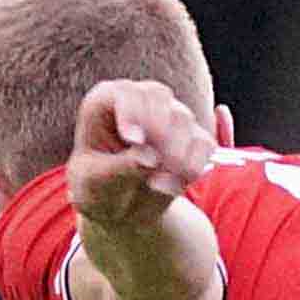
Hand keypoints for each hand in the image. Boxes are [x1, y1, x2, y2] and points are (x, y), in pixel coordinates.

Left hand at [68, 79, 217, 227]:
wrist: (120, 206)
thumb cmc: (97, 187)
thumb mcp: (95, 181)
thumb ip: (118, 167)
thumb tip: (151, 158)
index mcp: (107, 101)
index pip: (126, 93)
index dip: (132, 112)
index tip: (134, 140)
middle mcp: (140, 101)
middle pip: (161, 99)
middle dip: (158, 133)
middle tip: (153, 166)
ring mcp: (169, 116)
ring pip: (185, 120)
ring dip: (175, 156)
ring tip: (156, 185)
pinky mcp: (192, 137)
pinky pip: (204, 144)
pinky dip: (193, 167)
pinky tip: (172, 186)